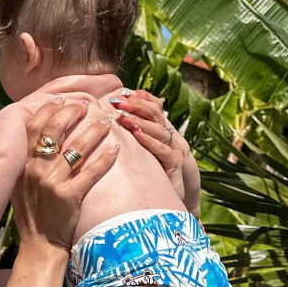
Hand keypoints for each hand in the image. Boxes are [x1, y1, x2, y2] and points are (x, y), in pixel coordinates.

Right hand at [12, 100, 118, 252]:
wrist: (39, 246)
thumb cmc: (32, 215)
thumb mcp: (21, 186)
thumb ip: (27, 163)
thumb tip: (35, 138)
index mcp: (23, 166)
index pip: (34, 127)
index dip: (49, 109)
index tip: (62, 99)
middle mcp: (35, 171)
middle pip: (54, 130)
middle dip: (71, 112)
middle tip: (86, 105)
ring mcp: (52, 184)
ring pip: (76, 148)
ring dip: (93, 131)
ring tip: (107, 121)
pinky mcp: (69, 197)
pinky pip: (91, 172)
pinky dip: (105, 159)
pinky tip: (115, 149)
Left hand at [106, 89, 200, 214]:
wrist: (174, 193)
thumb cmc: (153, 169)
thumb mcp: (143, 148)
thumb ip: (133, 133)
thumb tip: (113, 117)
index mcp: (161, 129)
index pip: (153, 106)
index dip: (140, 98)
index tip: (122, 93)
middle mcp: (169, 136)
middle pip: (155, 113)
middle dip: (136, 105)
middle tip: (117, 102)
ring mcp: (173, 149)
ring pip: (158, 130)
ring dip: (140, 122)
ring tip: (124, 117)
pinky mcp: (174, 164)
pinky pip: (162, 150)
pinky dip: (149, 141)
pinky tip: (137, 135)